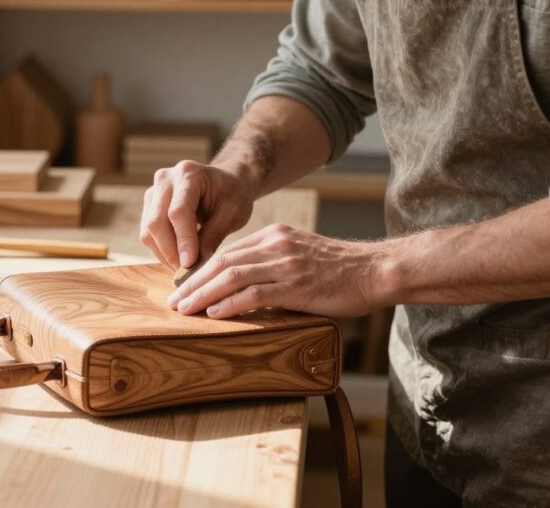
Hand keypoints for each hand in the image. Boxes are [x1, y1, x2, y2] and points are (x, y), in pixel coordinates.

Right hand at [139, 161, 255, 269]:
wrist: (227, 182)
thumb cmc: (233, 195)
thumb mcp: (232, 214)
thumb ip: (212, 237)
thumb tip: (196, 266)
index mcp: (189, 174)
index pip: (178, 212)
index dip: (183, 240)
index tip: (190, 264)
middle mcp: (165, 179)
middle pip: (156, 222)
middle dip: (170, 251)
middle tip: (187, 272)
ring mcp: (153, 191)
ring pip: (148, 231)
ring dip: (164, 254)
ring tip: (184, 268)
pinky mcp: (149, 205)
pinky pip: (148, 233)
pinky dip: (161, 250)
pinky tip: (178, 258)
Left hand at [166, 223, 389, 317]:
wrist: (376, 270)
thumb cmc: (340, 270)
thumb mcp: (300, 254)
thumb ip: (272, 263)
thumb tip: (243, 285)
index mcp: (274, 236)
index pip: (227, 252)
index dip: (201, 271)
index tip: (183, 287)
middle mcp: (275, 245)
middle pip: (222, 262)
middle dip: (193, 283)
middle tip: (174, 301)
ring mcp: (285, 264)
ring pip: (232, 277)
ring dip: (203, 294)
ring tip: (185, 310)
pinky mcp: (296, 286)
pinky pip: (254, 294)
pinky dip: (230, 304)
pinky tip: (214, 314)